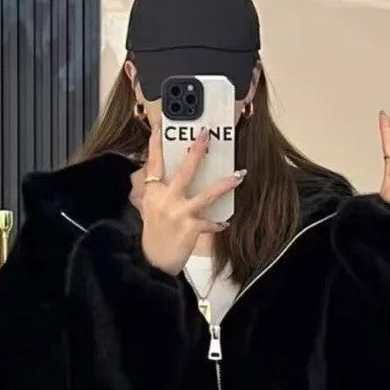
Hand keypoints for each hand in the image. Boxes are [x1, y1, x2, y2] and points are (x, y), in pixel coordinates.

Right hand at [138, 122, 245, 275]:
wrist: (153, 262)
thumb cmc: (154, 236)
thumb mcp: (149, 210)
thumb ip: (158, 192)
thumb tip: (165, 178)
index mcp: (153, 193)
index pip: (153, 164)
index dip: (155, 144)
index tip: (159, 126)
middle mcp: (165, 201)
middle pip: (183, 172)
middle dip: (196, 152)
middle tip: (207, 135)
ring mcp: (178, 214)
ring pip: (205, 195)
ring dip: (224, 185)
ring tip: (239, 176)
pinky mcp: (190, 228)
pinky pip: (210, 223)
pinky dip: (218, 223)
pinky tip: (226, 221)